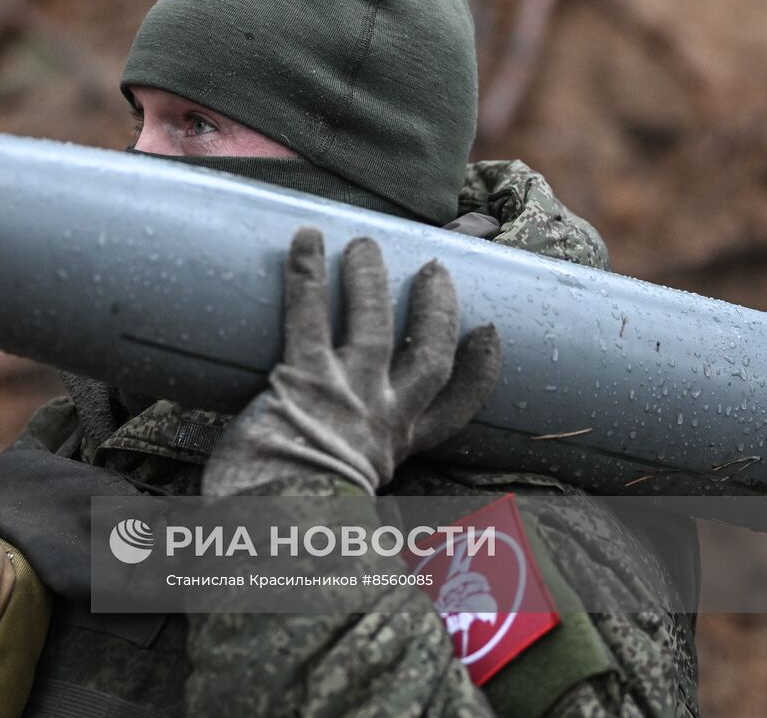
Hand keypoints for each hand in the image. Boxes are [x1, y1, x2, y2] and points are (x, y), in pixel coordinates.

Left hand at [203, 227, 502, 495]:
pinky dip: (307, 273)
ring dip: (371, 278)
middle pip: (428, 354)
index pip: (455, 409)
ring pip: (374, 323)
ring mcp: (348, 394)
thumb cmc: (299, 521)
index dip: (480, 370)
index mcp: (396, 449)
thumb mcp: (346, 504)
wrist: (278, 529)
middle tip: (436, 269)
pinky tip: (305, 237)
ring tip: (366, 242)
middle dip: (436, 308)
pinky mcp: (303, 378)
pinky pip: (309, 314)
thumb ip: (354, 484)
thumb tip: (357, 520)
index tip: (488, 336)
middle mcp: (382, 417)